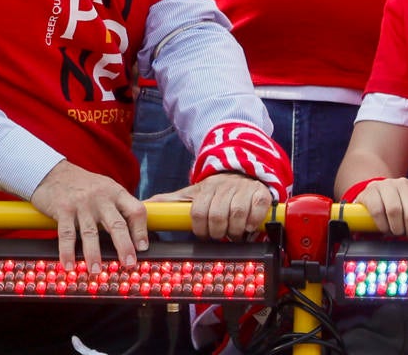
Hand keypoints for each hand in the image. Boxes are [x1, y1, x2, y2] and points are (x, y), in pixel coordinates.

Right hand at [30, 160, 147, 269]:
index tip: (142, 248)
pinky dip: (67, 251)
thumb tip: (145, 222)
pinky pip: (66, 234)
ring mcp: (81, 203)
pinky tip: (68, 265)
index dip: (141, 230)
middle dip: (124, 246)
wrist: (51, 172)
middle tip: (128, 263)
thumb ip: (121, 206)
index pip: (136, 210)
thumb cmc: (83, 185)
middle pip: (116, 224)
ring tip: (96, 271)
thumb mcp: (106, 188)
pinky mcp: (62, 209)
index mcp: (115, 192)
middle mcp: (100, 197)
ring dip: (93, 254)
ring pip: (90, 233)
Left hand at [150, 173, 273, 241]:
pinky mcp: (261, 194)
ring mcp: (244, 190)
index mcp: (206, 188)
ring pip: (237, 215)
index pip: (198, 212)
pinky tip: (249, 226)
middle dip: (217, 232)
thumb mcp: (193, 193)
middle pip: (217, 216)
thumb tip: (145, 205)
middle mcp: (225, 187)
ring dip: (235, 230)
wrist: (242, 172)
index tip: (203, 235)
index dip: (200, 229)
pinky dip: (253, 222)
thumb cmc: (215, 189)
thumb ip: (171, 201)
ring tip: (233, 234)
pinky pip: (258, 210)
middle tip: (219, 236)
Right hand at [356, 176, 407, 246]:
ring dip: (397, 228)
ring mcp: (386, 185)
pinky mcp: (371, 191)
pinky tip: (385, 227)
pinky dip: (383, 225)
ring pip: (394, 211)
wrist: (377, 191)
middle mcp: (405, 183)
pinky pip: (378, 211)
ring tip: (397, 231)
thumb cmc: (403, 205)